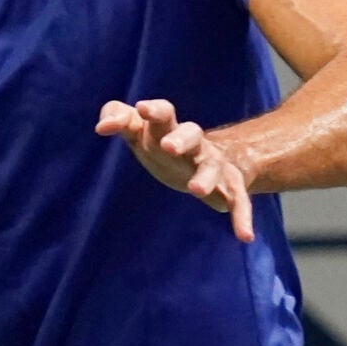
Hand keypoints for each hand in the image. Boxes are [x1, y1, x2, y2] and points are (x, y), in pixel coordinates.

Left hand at [95, 98, 255, 242]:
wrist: (206, 157)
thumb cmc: (160, 141)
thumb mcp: (137, 129)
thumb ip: (118, 118)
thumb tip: (101, 127)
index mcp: (168, 127)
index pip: (163, 113)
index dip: (154, 110)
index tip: (141, 108)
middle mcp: (194, 143)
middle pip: (192, 134)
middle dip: (181, 139)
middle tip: (167, 146)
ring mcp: (212, 164)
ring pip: (212, 167)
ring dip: (205, 178)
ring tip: (196, 191)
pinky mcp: (228, 187)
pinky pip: (238, 200)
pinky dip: (242, 217)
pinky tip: (245, 236)